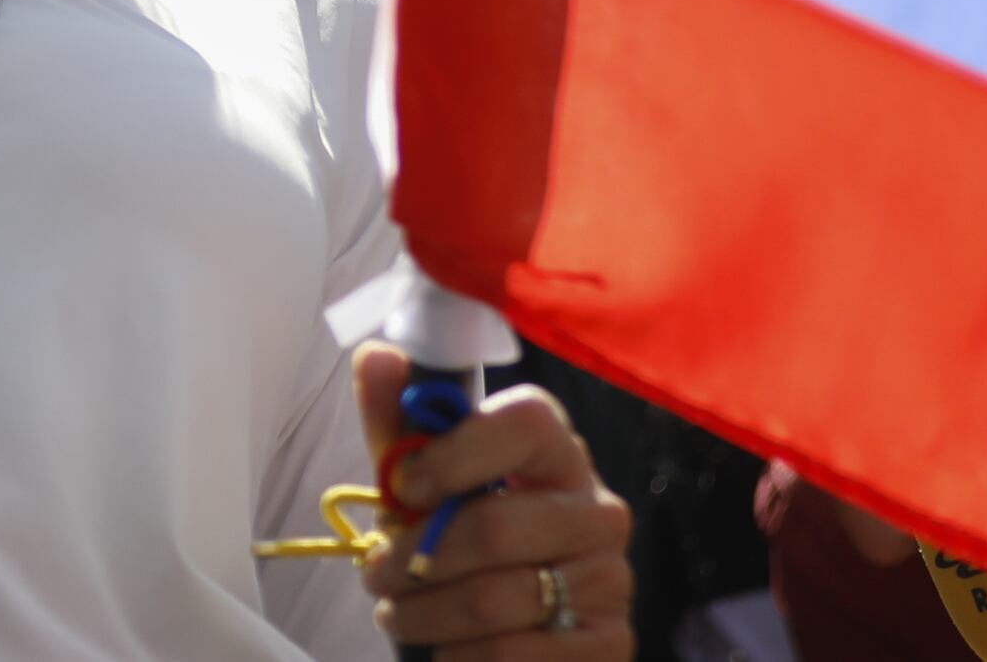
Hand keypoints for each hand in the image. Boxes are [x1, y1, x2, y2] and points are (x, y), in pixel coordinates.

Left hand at [349, 345, 636, 655]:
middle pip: (495, 528)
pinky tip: (445, 651)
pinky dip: (463, 659)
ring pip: (496, 601)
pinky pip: (517, 656)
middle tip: (375, 574)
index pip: (527, 424)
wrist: (516, 624)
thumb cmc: (461, 533)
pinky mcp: (610, 643)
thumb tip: (379, 355)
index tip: (405, 488)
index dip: (456, 454)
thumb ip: (399, 423)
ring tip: (396, 614)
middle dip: (414, 559)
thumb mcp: (426, 480)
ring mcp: (611, 578)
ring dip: (425, 615)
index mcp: (558, 451)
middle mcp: (598, 509)